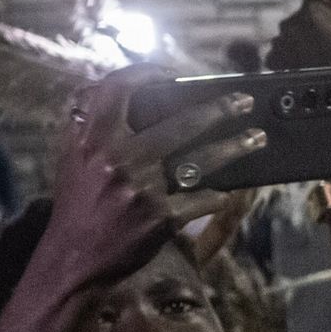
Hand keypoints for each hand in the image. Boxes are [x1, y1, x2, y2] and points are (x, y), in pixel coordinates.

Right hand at [0, 76, 265, 331]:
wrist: (73, 259)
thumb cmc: (77, 207)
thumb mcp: (72, 160)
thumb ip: (88, 127)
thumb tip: (99, 91)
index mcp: (89, 138)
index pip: (118, 89)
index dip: (148, 73)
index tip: (173, 72)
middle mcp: (115, 158)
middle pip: (179, 122)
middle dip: (219, 108)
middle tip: (244, 100)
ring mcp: (141, 188)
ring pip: (202, 159)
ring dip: (236, 146)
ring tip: (258, 137)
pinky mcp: (160, 217)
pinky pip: (203, 200)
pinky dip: (218, 195)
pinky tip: (230, 191)